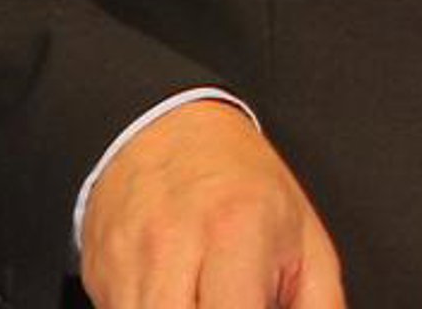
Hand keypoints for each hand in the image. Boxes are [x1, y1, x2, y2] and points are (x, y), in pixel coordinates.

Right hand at [80, 99, 344, 306]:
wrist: (167, 130)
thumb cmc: (242, 184)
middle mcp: (176, 245)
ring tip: (207, 295)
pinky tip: (179, 297)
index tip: (262, 307)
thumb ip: (321, 306)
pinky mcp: (101, 276)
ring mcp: (131, 263)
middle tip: (238, 300)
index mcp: (237, 231)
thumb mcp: (303, 236)